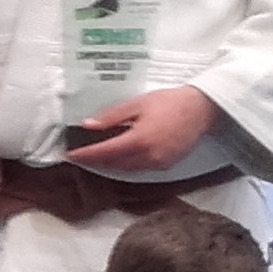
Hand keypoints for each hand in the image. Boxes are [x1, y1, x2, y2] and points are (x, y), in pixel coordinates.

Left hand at [64, 85, 215, 174]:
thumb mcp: (137, 104)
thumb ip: (111, 117)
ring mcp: (159, 164)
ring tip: (94, 158)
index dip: (86, 155)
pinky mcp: (166, 166)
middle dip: (95, 161)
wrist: (202, 109)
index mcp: (139, 140)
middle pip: (114, 164)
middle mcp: (149, 157)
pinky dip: (126, 165)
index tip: (70, 155)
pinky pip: (140, 169)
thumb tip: (88, 125)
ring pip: (126, 169)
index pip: (105, 153)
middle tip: (79, 156)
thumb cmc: (170, 102)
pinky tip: (118, 157)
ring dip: (109, 165)